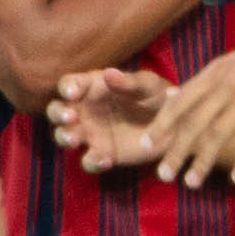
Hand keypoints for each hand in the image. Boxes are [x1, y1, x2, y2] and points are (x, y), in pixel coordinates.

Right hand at [46, 67, 171, 174]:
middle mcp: (85, 110)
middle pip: (56, 110)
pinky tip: (106, 159)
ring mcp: (91, 133)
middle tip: (69, 116)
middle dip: (58, 113)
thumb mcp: (148, 85)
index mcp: (93, 87)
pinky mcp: (102, 154)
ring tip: (75, 139)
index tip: (73, 93)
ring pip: (64, 136)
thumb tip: (108, 73)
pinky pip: (88, 161)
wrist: (177, 125)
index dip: (67, 88)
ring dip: (64, 137)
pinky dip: (92, 161)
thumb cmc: (159, 96)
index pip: (70, 84)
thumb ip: (129, 82)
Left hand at [150, 12, 234, 191]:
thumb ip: (203, 82)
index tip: (145, 145)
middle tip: (163, 174)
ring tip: (192, 183)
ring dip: (204, 161)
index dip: (161, 124)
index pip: (180, 100)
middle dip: (176, 150)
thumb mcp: (232, 63)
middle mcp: (227, 83)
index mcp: (215, 72)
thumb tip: (171, 96)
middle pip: (194, 121)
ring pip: (219, 133)